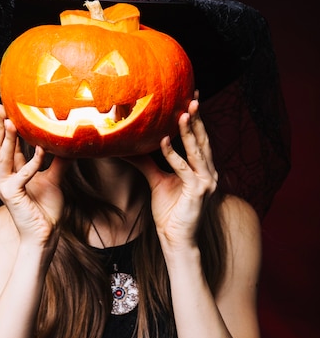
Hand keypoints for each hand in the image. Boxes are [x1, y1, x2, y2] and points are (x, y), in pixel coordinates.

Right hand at [0, 105, 69, 245]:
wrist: (45, 235)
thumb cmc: (47, 211)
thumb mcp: (55, 180)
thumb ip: (58, 163)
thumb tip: (69, 145)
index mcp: (13, 173)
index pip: (8, 146)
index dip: (8, 128)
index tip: (10, 109)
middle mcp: (5, 178)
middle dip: (0, 127)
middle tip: (2, 107)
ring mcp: (5, 186)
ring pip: (3, 157)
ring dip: (9, 139)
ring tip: (14, 121)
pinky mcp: (11, 195)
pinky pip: (21, 174)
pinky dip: (32, 162)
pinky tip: (42, 150)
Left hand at [128, 99, 217, 246]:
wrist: (176, 239)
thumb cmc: (170, 213)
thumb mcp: (156, 182)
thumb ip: (147, 164)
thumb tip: (129, 150)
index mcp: (202, 169)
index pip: (200, 139)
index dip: (197, 120)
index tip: (193, 98)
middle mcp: (208, 173)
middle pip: (203, 140)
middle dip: (198, 119)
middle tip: (193, 97)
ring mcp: (206, 183)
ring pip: (197, 152)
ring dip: (189, 132)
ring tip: (182, 113)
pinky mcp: (197, 193)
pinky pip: (184, 170)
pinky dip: (173, 155)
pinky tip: (163, 142)